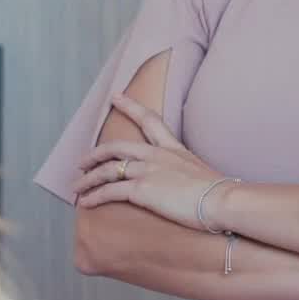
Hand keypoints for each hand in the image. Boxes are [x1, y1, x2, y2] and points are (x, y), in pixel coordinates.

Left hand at [74, 93, 226, 227]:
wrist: (222, 201)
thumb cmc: (219, 193)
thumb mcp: (201, 173)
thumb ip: (187, 173)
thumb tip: (187, 184)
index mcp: (172, 148)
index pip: (149, 120)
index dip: (129, 106)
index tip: (115, 96)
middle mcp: (155, 155)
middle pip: (116, 147)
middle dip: (95, 154)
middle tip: (81, 161)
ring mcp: (147, 170)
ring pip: (107, 170)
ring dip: (88, 179)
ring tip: (76, 187)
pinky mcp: (141, 189)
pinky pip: (109, 191)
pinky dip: (94, 196)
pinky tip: (85, 203)